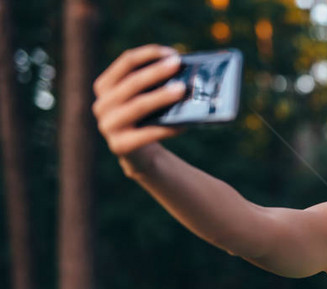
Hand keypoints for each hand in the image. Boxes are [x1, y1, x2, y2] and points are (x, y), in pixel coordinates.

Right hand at [92, 44, 185, 158]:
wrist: (140, 155)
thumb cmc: (147, 120)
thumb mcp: (146, 98)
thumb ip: (154, 84)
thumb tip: (181, 70)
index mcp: (104, 86)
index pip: (126, 62)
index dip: (149, 54)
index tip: (172, 53)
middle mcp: (101, 104)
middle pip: (131, 83)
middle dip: (156, 72)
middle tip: (178, 65)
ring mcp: (108, 126)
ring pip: (137, 106)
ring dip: (161, 96)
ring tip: (181, 90)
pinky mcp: (119, 146)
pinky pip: (147, 134)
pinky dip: (167, 128)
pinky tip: (184, 124)